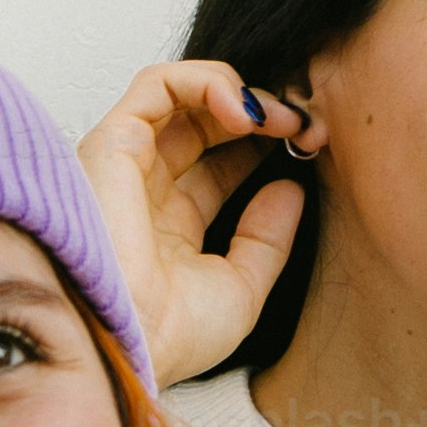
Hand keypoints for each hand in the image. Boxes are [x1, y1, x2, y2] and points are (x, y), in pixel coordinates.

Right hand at [77, 59, 311, 384]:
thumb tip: (290, 188)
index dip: (267, 145)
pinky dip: (206, 81)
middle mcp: (144, 189)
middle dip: (263, 113)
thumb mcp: (240, 288)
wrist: (126, 344)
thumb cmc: (167, 336)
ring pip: (182, 94)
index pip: (221, 163)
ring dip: (240, 92)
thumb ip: (266, 238)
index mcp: (169, 226)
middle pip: (206, 123)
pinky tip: (245, 111)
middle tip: (307, 124)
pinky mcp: (112, 141)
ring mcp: (126, 163)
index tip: (314, 144)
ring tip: (280, 116)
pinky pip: (158, 84)